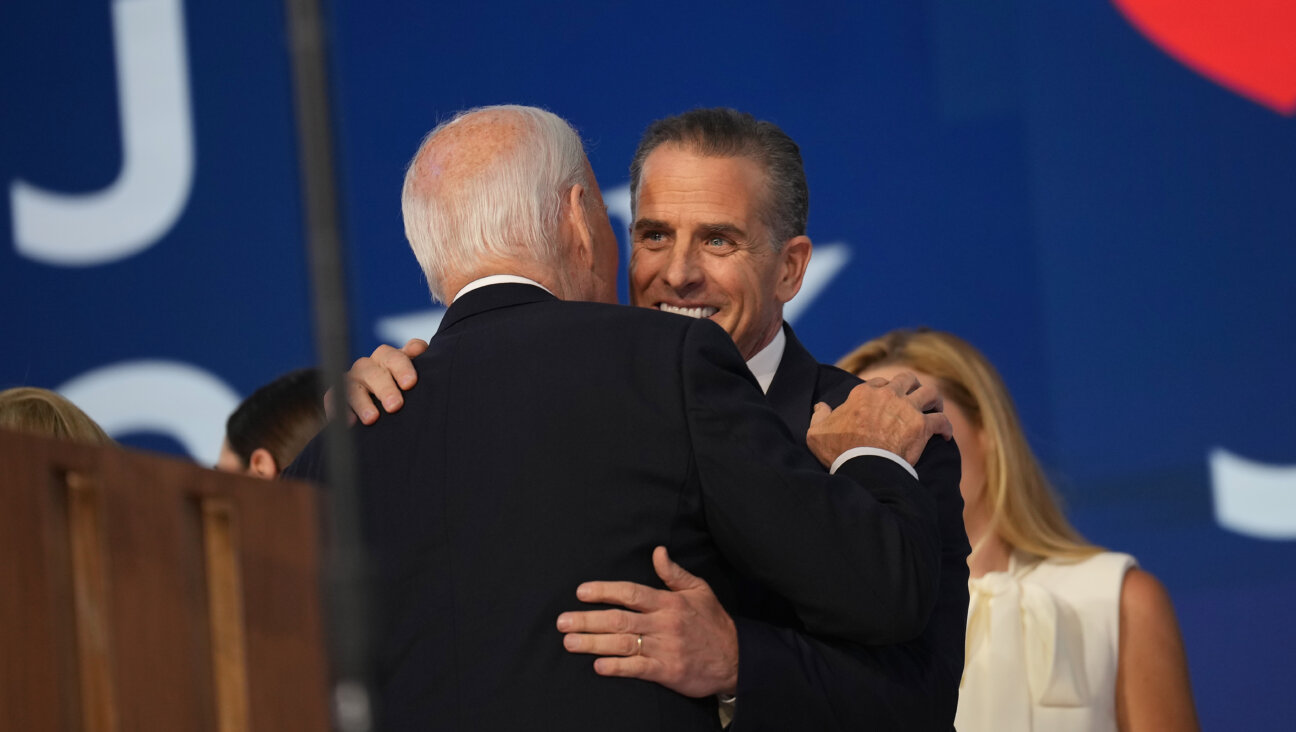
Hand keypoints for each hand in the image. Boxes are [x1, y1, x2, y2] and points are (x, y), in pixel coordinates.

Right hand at [331, 338, 426, 423]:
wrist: (377, 407)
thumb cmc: (401, 389)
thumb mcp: (411, 377)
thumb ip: (419, 362)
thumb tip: (420, 347)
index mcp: (388, 359)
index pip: (394, 357)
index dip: (402, 368)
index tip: (410, 384)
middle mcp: (368, 367)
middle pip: (374, 372)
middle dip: (385, 389)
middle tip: (395, 406)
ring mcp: (351, 381)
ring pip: (353, 386)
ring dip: (362, 402)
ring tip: (372, 418)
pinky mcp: (336, 396)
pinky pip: (333, 399)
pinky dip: (338, 409)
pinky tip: (349, 422)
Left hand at [556, 547, 738, 697]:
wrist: (736, 658)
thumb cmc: (713, 622)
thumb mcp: (698, 590)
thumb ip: (673, 572)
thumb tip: (657, 551)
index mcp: (668, 602)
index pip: (630, 593)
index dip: (604, 591)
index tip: (581, 592)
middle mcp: (663, 624)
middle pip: (619, 619)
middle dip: (588, 620)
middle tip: (562, 622)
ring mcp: (665, 648)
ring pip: (623, 643)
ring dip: (594, 643)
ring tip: (570, 642)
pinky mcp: (668, 672)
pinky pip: (638, 669)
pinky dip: (617, 667)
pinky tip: (598, 666)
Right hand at [807, 371, 952, 466]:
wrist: (864, 467)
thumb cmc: (839, 450)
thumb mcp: (817, 432)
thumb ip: (819, 416)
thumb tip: (820, 407)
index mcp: (864, 393)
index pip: (879, 382)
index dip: (884, 390)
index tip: (886, 401)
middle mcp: (888, 395)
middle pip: (908, 379)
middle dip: (913, 386)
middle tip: (915, 399)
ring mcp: (907, 409)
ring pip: (930, 393)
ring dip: (935, 401)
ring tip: (935, 410)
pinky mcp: (922, 426)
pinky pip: (941, 420)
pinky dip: (946, 428)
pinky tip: (946, 436)